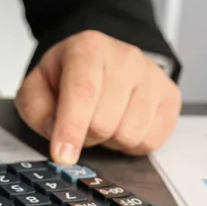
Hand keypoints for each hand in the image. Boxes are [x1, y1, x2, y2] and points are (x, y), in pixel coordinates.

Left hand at [15, 30, 181, 164]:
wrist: (102, 60)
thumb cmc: (68, 75)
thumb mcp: (37, 86)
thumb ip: (36, 109)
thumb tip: (55, 132)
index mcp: (87, 49)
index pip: (82, 93)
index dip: (71, 129)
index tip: (63, 156)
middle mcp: (125, 58)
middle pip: (104, 122)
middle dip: (86, 136)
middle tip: (81, 123)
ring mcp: (152, 76)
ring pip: (130, 135)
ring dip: (110, 140)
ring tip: (103, 120)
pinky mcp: (170, 96)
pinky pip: (151, 141)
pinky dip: (132, 144)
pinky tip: (122, 124)